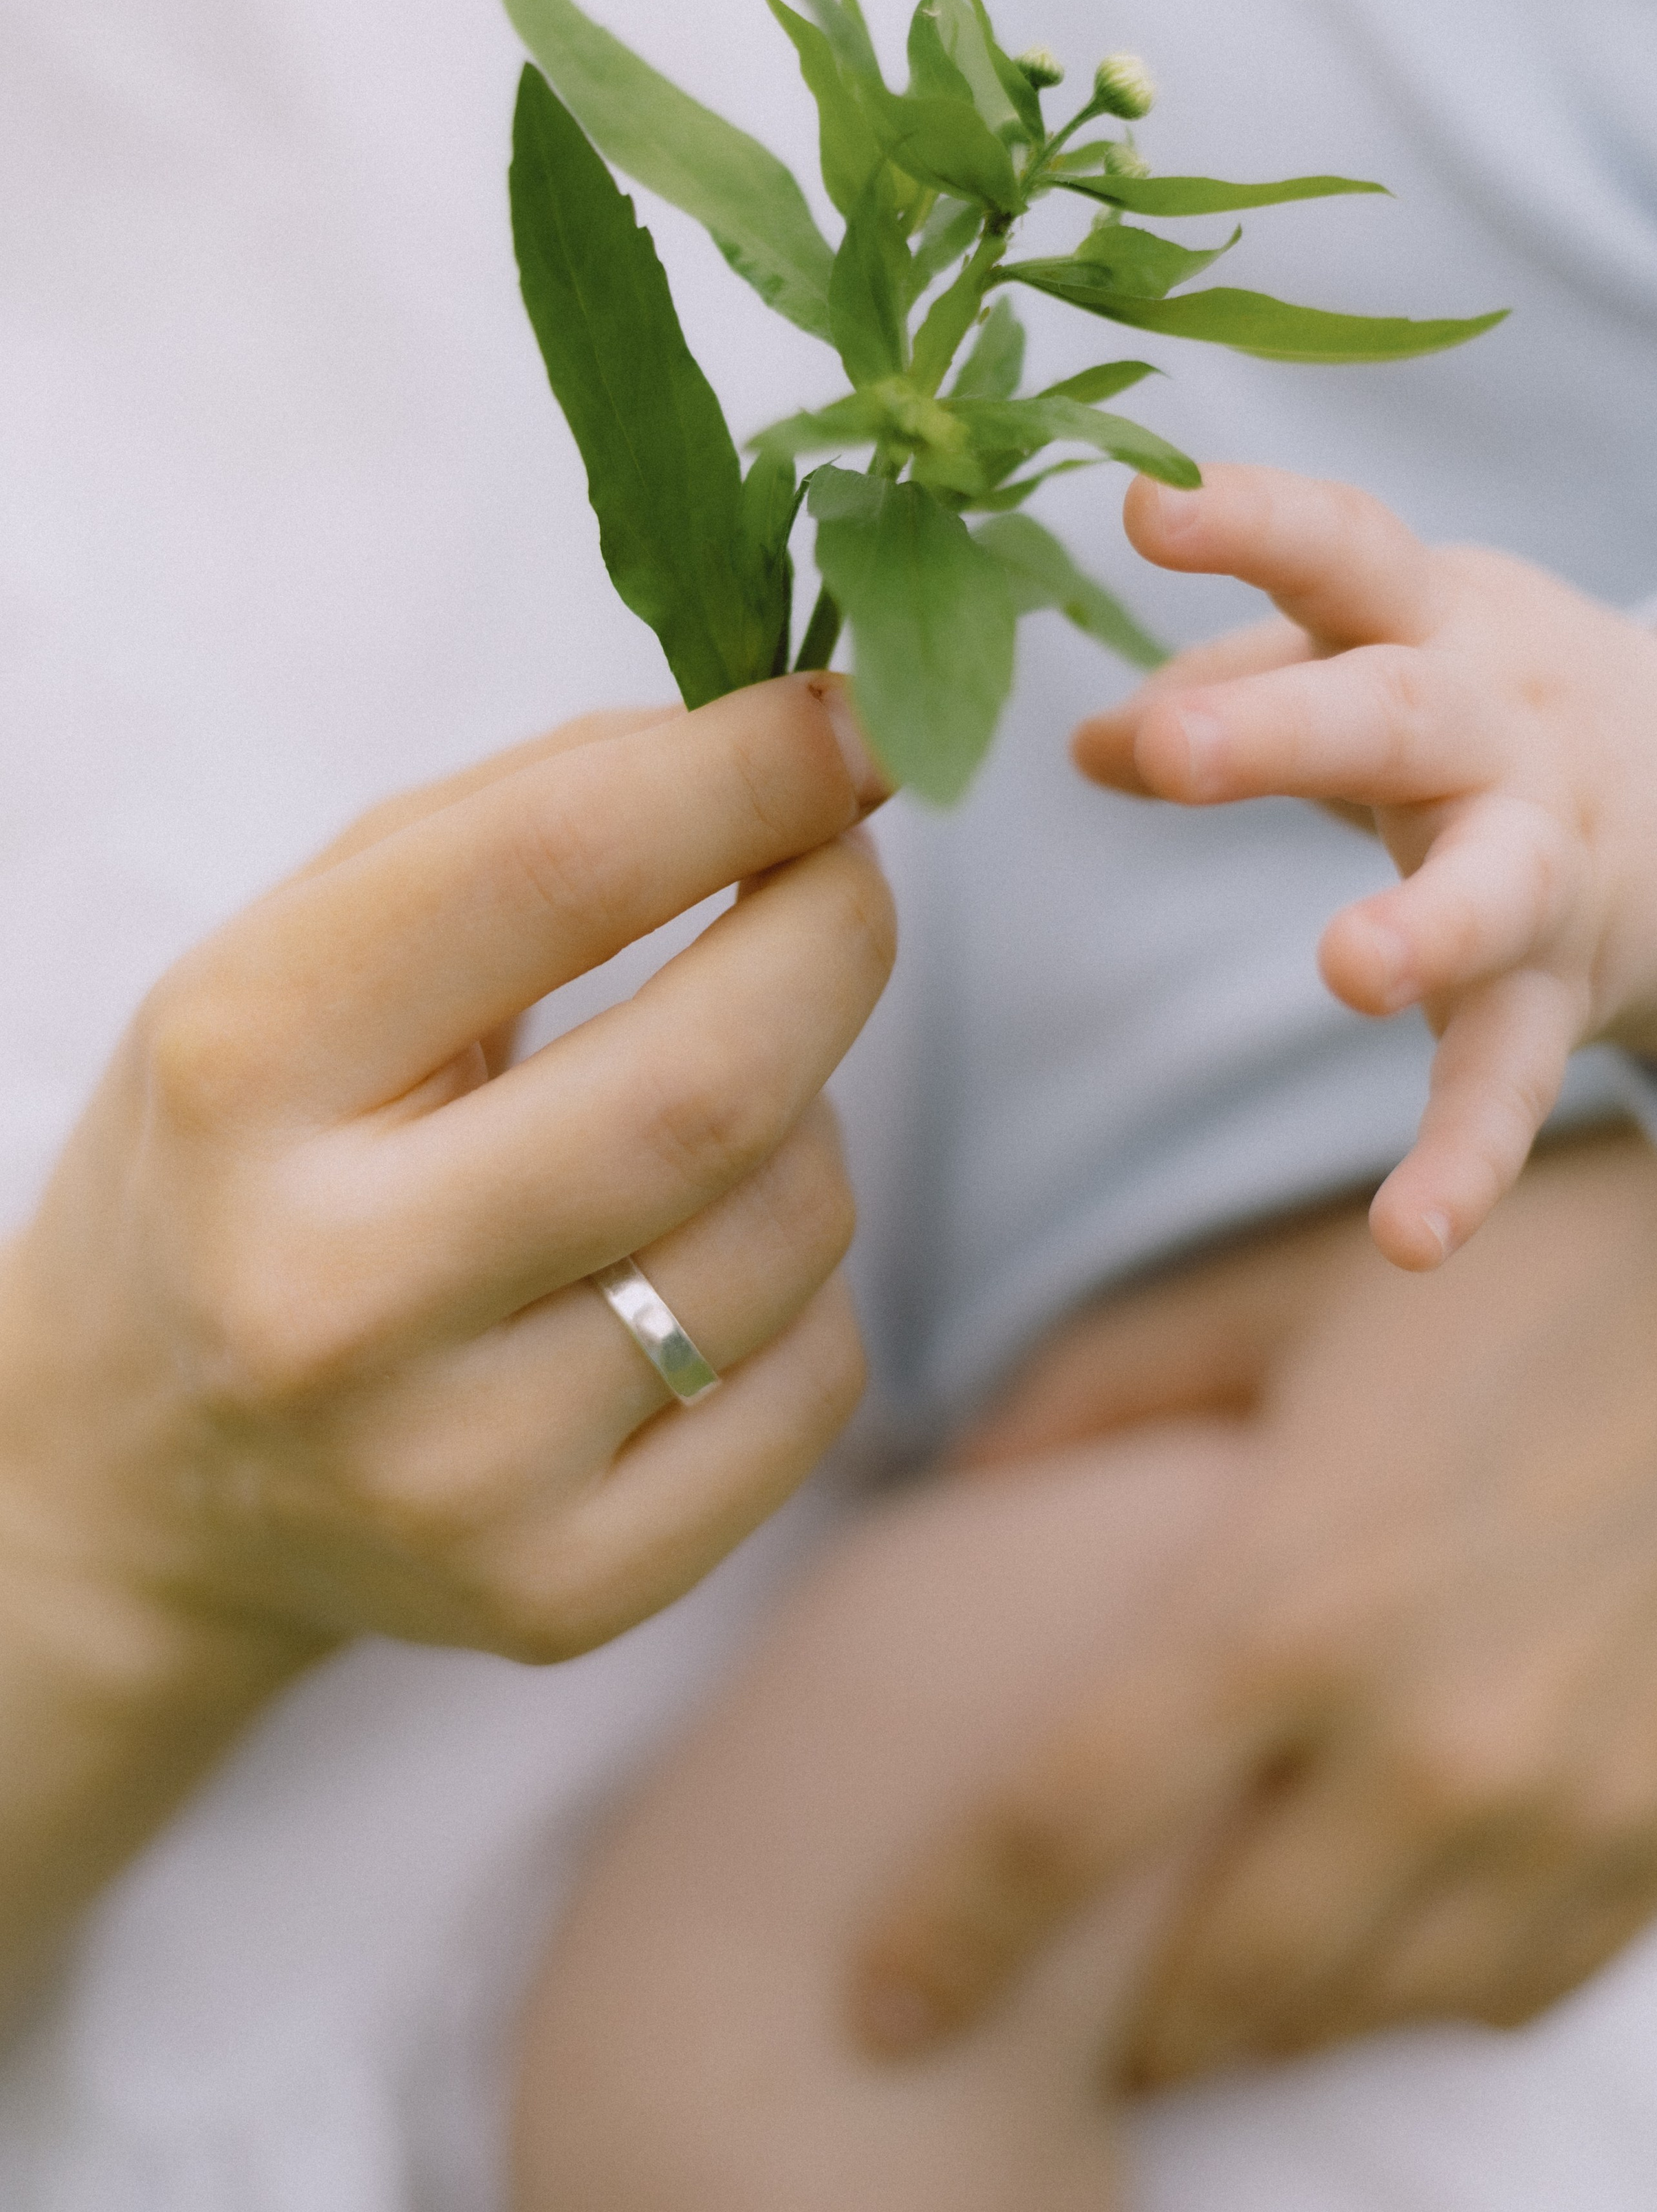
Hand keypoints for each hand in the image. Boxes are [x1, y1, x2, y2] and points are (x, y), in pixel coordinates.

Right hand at [0, 674, 891, 1992]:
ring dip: (807, 1117)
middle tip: (846, 874)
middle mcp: (333, 1294)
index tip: (844, 719)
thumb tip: (787, 748)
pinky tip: (692, 1265)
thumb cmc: (257, 1155)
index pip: (552, 875)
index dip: (745, 772)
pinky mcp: (555, 1598)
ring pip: (792, 1228)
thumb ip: (524, 820)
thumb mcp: (301, 951)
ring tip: (702, 1109)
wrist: (149, 1473)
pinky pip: (813, 1383)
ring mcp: (450, 1474)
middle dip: (835, 932)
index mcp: (246, 1075)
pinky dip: (804, 1283)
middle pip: (711, 1080)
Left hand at [853, 1131, 1656, 2081]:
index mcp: (1287, 1598)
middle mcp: (1421, 1738)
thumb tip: (956, 1472)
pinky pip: (1504, 1990)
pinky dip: (1405, 1998)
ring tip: (1187, 1992)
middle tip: (1047, 2008)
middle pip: (1212, 1974)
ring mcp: (1557, 1808)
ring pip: (1360, 2010)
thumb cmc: (1502, 1276)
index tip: (874, 2005)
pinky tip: (1357, 1951)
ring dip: (1254, 2022)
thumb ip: (1096, 1388)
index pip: (1061, 1821)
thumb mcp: (1277, 1298)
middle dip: (1108, 2020)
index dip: (946, 1936)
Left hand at [1075, 466, 1656, 1266]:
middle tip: (1175, 749)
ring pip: (1493, 891)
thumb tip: (1074, 744)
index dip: (1250, 521)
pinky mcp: (1563, 988)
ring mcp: (1545, 859)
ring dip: (1422, 930)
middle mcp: (1496, 727)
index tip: (1143, 501)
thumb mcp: (1373, 658)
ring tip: (1348, 972)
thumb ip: (1233, 683)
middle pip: (1394, 716)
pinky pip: (1512, 1079)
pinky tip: (1409, 1240)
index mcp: (1428, 622)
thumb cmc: (1478, 703)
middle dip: (1286, 729)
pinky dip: (1464, 1161)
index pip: (1342, 549)